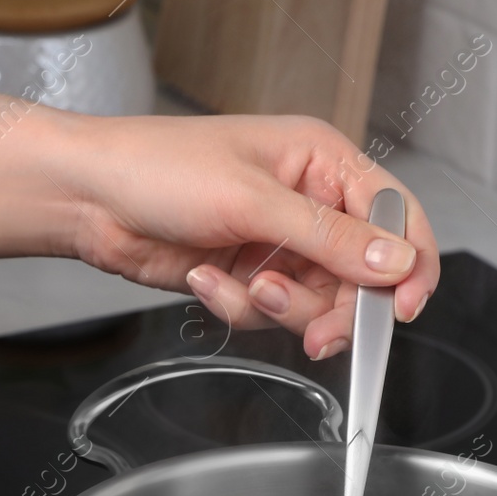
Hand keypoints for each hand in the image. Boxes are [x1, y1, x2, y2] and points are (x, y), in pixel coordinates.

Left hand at [60, 114, 440, 358]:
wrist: (88, 198)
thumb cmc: (157, 167)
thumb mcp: (252, 200)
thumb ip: (330, 239)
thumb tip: (396, 263)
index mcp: (323, 163)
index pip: (397, 216)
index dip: (408, 266)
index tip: (401, 310)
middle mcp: (308, 204)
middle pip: (361, 276)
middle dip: (336, 308)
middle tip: (318, 332)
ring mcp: (275, 243)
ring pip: (314, 304)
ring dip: (279, 308)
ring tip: (244, 285)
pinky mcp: (244, 276)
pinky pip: (266, 313)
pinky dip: (237, 306)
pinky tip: (205, 278)